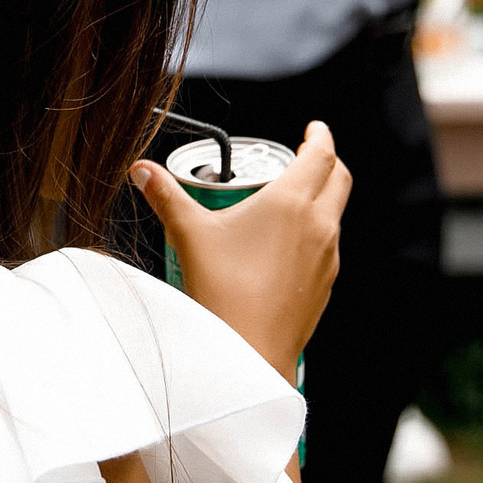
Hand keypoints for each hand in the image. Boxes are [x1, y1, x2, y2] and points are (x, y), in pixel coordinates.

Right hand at [132, 121, 352, 382]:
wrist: (249, 354)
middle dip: (327, 162)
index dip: (320, 136)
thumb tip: (142, 171)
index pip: (322, 154)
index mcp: (292, 203)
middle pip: (340, 179)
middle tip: (304, 158)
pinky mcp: (325, 285)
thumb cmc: (223, 293)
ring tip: (286, 205)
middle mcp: (319, 226)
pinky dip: (314, 234)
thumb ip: (166, 196)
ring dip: (320, 200)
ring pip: (334, 214)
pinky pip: (327, 247)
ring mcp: (327, 258)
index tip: (314, 128)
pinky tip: (283, 248)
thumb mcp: (189, 235)